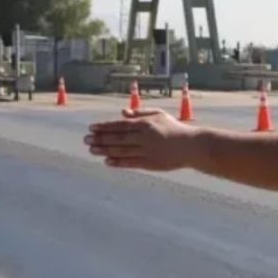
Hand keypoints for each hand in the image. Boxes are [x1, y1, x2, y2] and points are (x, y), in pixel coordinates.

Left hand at [84, 108, 198, 170]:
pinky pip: (130, 163)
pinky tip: (107, 161)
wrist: (191, 146)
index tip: (91, 128)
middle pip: (117, 138)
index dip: (104, 127)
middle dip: (100, 139)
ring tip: (92, 150)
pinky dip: (118, 162)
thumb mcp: (158, 115)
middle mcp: (144, 137)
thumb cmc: (174, 128)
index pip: (120, 125)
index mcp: (145, 124)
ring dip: (105, 150)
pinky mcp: (150, 164)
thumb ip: (140, 113)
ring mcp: (146, 151)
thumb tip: (123, 113)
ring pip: (121, 151)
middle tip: (86, 140)